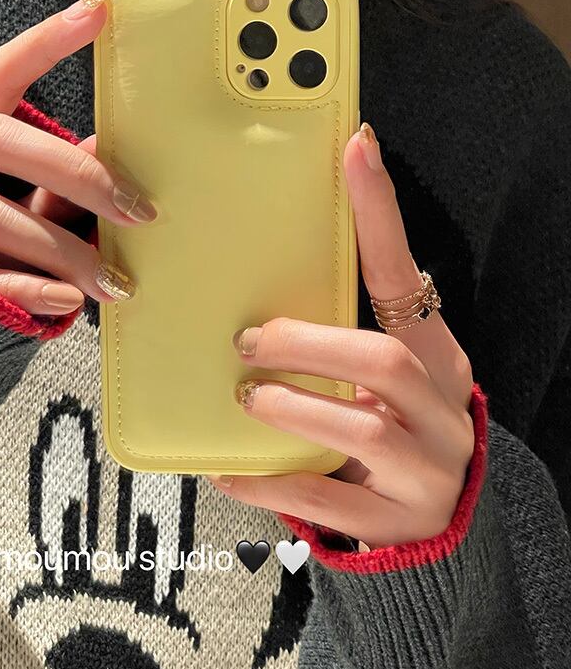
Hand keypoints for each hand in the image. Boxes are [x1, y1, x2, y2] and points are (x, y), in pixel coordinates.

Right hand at [0, 0, 156, 314]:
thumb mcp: (9, 197)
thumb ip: (51, 177)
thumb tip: (107, 150)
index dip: (42, 44)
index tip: (99, 12)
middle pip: (1, 141)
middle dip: (77, 173)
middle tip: (138, 209)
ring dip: (66, 250)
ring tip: (117, 282)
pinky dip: (33, 288)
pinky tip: (72, 299)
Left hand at [211, 124, 474, 549]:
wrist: (435, 519)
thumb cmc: (390, 425)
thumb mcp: (379, 377)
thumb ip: (337, 338)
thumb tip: (251, 294)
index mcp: (433, 355)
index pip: (403, 276)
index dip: (380, 215)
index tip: (356, 148)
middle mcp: (442, 406)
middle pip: (381, 357)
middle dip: (308, 344)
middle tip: (249, 341)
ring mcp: (426, 467)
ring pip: (363, 428)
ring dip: (293, 406)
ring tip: (247, 397)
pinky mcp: (397, 519)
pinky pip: (325, 498)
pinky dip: (268, 481)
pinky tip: (226, 468)